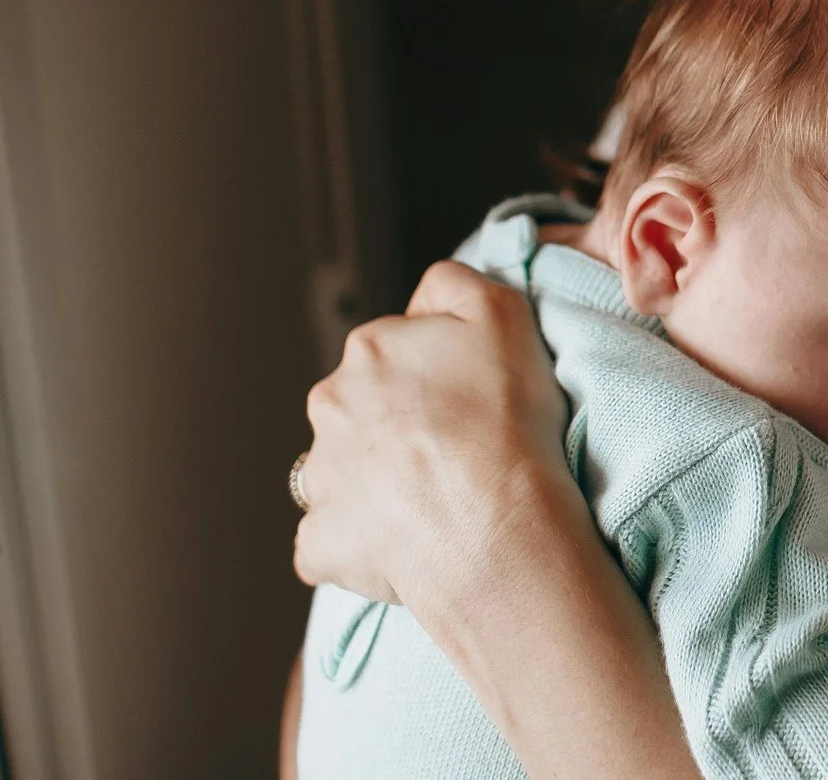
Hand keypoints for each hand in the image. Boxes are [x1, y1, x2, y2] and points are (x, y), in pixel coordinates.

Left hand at [293, 261, 577, 612]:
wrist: (495, 527)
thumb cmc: (507, 424)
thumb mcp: (504, 313)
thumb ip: (455, 283)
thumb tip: (425, 295)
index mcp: (369, 350)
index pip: (392, 352)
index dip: (434, 377)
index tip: (468, 401)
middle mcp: (330, 406)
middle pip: (361, 410)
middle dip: (396, 426)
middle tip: (454, 451)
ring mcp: (319, 478)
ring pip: (344, 472)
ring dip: (378, 483)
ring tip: (435, 501)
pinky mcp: (320, 541)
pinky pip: (333, 539)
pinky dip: (362, 542)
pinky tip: (407, 543)